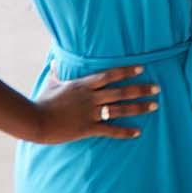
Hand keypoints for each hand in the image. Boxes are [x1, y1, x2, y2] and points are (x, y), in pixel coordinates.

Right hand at [32, 64, 157, 142]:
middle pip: (120, 91)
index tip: (142, 68)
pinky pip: (110, 130)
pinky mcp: (87, 128)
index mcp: (83, 85)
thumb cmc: (42, 101)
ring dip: (138, 107)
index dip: (126, 71)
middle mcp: (90, 97)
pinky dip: (125, 131)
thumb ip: (57, 72)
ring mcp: (90, 113)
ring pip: (119, 109)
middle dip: (140, 89)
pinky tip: (138, 132)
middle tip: (157, 88)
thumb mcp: (51, 83)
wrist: (34, 121)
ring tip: (154, 106)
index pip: (110, 75)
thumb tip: (54, 60)